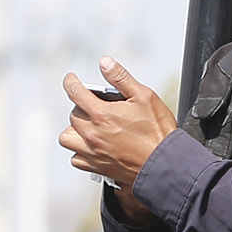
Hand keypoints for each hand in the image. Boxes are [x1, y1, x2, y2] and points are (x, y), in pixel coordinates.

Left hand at [61, 58, 176, 211]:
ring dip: (74, 129)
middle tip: (98, 105)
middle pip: (73, 115)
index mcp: (102, 114)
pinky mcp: (96, 167)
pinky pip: (76, 158)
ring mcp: (92, 152)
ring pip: (67, 138)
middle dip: (82, 106)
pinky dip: (80, 150)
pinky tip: (92, 145)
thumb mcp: (144, 96)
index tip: (71, 79)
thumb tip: (105, 64)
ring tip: (89, 126)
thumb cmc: (157, 132)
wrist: (164, 164)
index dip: (71, 82)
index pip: (75, 92)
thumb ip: (121, 78)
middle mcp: (92, 134)